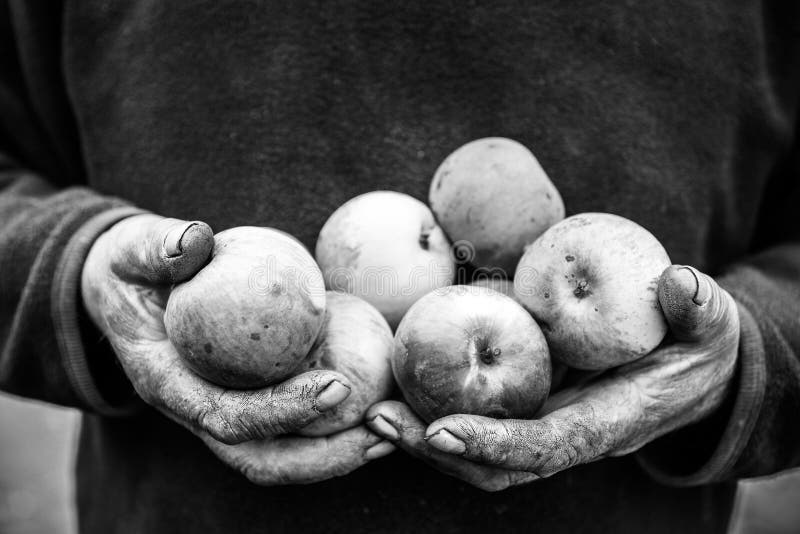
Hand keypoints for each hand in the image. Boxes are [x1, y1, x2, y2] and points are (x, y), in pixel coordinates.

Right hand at [81, 214, 392, 484]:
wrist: (128, 288)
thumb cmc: (133, 266)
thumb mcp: (135, 248)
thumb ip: (160, 245)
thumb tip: (196, 240)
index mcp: (167, 383)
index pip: (226, 417)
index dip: (281, 411)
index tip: (338, 387)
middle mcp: (196, 409)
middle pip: (262, 458)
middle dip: (323, 457)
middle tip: (380, 432)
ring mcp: (223, 409)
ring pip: (282, 453)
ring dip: (337, 452)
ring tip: (389, 431)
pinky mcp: (247, 397)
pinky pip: (293, 422)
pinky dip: (335, 423)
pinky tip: (377, 398)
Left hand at [366, 265, 738, 490]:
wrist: (690, 373)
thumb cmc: (697, 348)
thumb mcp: (711, 325)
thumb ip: (699, 308)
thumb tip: (676, 283)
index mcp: (607, 423)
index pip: (547, 447)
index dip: (495, 444)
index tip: (442, 432)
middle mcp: (567, 436)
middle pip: (494, 463)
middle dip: (435, 450)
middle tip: (379, 419)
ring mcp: (544, 426)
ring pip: (477, 451)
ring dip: (421, 436)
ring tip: (372, 409)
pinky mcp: (529, 409)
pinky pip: (478, 419)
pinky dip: (434, 411)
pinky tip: (396, 385)